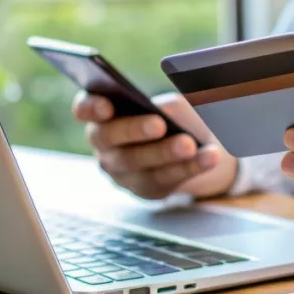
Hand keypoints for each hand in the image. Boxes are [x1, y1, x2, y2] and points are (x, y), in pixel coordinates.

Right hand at [72, 91, 237, 199]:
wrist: (190, 145)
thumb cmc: (172, 116)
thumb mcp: (172, 104)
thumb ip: (166, 105)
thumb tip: (169, 114)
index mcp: (102, 115)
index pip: (83, 109)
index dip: (90, 107)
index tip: (106, 105)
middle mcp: (104, 145)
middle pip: (109, 138)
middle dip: (134, 130)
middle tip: (159, 124)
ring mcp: (121, 171)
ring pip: (138, 164)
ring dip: (164, 153)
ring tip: (189, 144)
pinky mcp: (144, 189)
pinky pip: (164, 180)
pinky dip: (189, 167)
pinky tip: (209, 157)